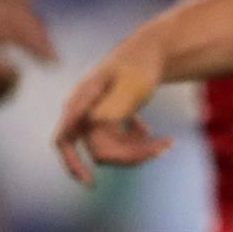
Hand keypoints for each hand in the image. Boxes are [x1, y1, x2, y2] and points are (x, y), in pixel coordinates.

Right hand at [53, 37, 171, 184]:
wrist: (152, 48)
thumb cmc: (140, 64)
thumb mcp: (131, 86)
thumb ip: (112, 108)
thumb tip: (95, 128)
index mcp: (82, 101)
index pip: (65, 139)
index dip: (72, 164)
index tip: (89, 183)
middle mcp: (83, 109)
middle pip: (99, 148)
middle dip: (129, 155)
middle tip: (163, 149)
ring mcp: (95, 113)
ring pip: (111, 146)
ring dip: (137, 149)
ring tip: (167, 144)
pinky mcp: (108, 116)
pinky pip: (118, 139)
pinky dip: (137, 141)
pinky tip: (154, 136)